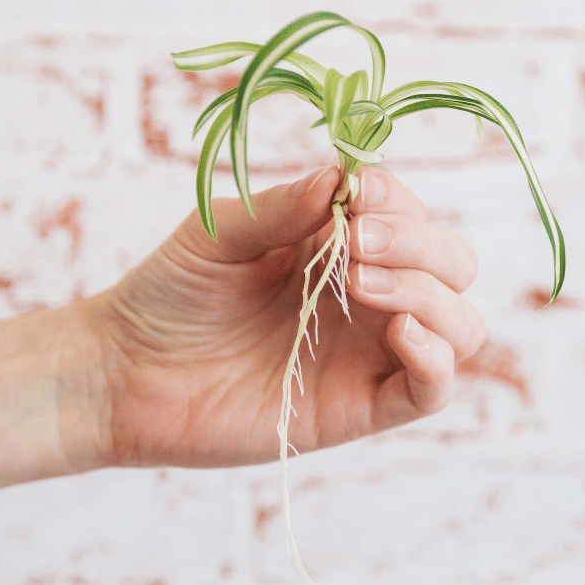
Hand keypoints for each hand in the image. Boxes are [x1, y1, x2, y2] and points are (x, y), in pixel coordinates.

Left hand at [80, 165, 485, 468]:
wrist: (126, 372)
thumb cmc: (171, 293)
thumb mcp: (220, 232)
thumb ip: (284, 206)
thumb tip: (345, 178)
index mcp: (341, 246)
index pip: (409, 214)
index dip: (397, 199)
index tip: (356, 194)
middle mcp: (368, 297)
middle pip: (452, 265)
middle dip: (419, 244)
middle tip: (356, 243)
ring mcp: (368, 353)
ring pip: (458, 323)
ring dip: (429, 293)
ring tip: (360, 283)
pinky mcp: (360, 406)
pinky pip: (431, 389)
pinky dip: (436, 357)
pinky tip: (399, 330)